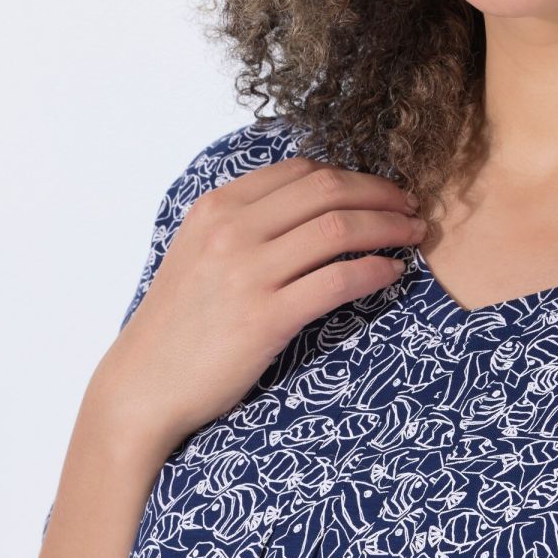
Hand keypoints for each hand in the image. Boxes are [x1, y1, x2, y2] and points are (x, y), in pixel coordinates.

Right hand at [95, 156, 423, 451]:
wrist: (143, 386)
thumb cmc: (177, 325)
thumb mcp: (197, 253)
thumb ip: (242, 224)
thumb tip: (306, 207)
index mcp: (216, 208)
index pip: (300, 171)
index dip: (353, 175)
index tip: (381, 189)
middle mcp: (231, 231)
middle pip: (327, 190)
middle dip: (381, 193)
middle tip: (411, 206)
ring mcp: (247, 273)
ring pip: (338, 228)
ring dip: (388, 227)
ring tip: (414, 234)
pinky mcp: (264, 318)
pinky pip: (337, 281)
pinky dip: (374, 270)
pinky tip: (391, 272)